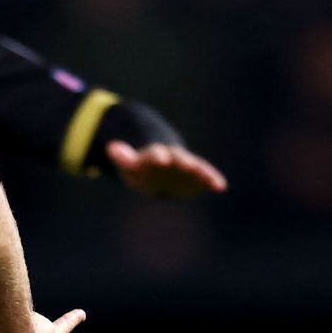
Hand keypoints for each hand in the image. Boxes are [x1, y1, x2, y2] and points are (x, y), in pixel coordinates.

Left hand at [105, 140, 226, 198]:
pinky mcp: (196, 176)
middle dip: (184, 162)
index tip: (160, 158)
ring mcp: (186, 166)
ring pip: (196, 167)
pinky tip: (221, 186)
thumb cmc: (140, 169)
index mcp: (155, 155)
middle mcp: (173, 158)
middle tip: (189, 165)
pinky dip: (213, 180)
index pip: (155, 154)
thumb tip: (110, 146)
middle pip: (180, 159)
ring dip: (203, 173)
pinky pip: (206, 177)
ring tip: (212, 180)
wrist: (158, 168)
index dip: (157, 155)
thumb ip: (122, 157)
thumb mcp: (129, 164)